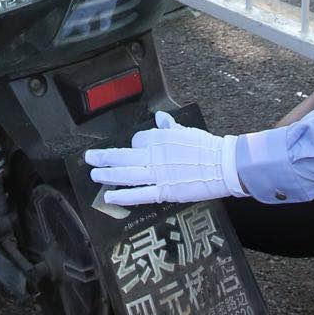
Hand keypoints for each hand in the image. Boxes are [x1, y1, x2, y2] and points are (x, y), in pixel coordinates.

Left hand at [85, 111, 247, 206]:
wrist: (224, 164)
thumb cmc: (208, 147)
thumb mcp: (186, 131)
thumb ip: (169, 126)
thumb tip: (160, 117)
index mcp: (159, 137)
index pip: (137, 140)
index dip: (134, 145)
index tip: (134, 150)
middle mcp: (154, 154)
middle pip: (122, 155)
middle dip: (103, 157)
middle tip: (89, 158)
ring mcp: (157, 174)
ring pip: (125, 174)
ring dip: (107, 174)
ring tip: (94, 175)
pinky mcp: (164, 191)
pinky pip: (139, 194)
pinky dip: (122, 196)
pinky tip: (108, 196)